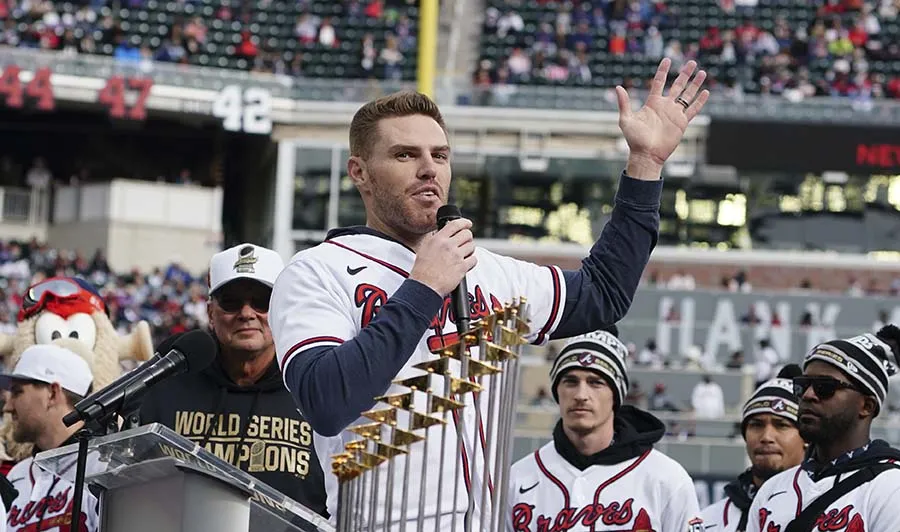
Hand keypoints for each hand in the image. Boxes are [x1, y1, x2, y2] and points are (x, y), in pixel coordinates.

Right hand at [410, 218, 476, 295]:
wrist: (424, 286)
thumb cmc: (422, 270)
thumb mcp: (425, 248)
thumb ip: (437, 240)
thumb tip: (446, 234)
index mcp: (438, 239)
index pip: (455, 224)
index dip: (465, 223)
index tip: (468, 224)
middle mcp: (447, 245)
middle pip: (467, 234)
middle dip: (468, 238)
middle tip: (465, 243)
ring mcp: (456, 256)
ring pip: (472, 246)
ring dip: (469, 250)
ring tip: (463, 255)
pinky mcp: (462, 267)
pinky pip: (474, 260)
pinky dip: (471, 262)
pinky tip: (465, 264)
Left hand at [616, 58, 709, 179]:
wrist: (646, 154)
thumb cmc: (634, 139)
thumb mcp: (626, 119)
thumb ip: (624, 103)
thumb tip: (618, 87)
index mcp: (652, 103)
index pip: (659, 82)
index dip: (663, 71)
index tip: (667, 60)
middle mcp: (665, 106)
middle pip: (677, 85)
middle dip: (685, 74)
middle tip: (692, 62)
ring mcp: (674, 114)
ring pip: (688, 95)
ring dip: (695, 84)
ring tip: (702, 72)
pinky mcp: (682, 123)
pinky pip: (693, 110)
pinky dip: (699, 101)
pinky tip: (706, 92)